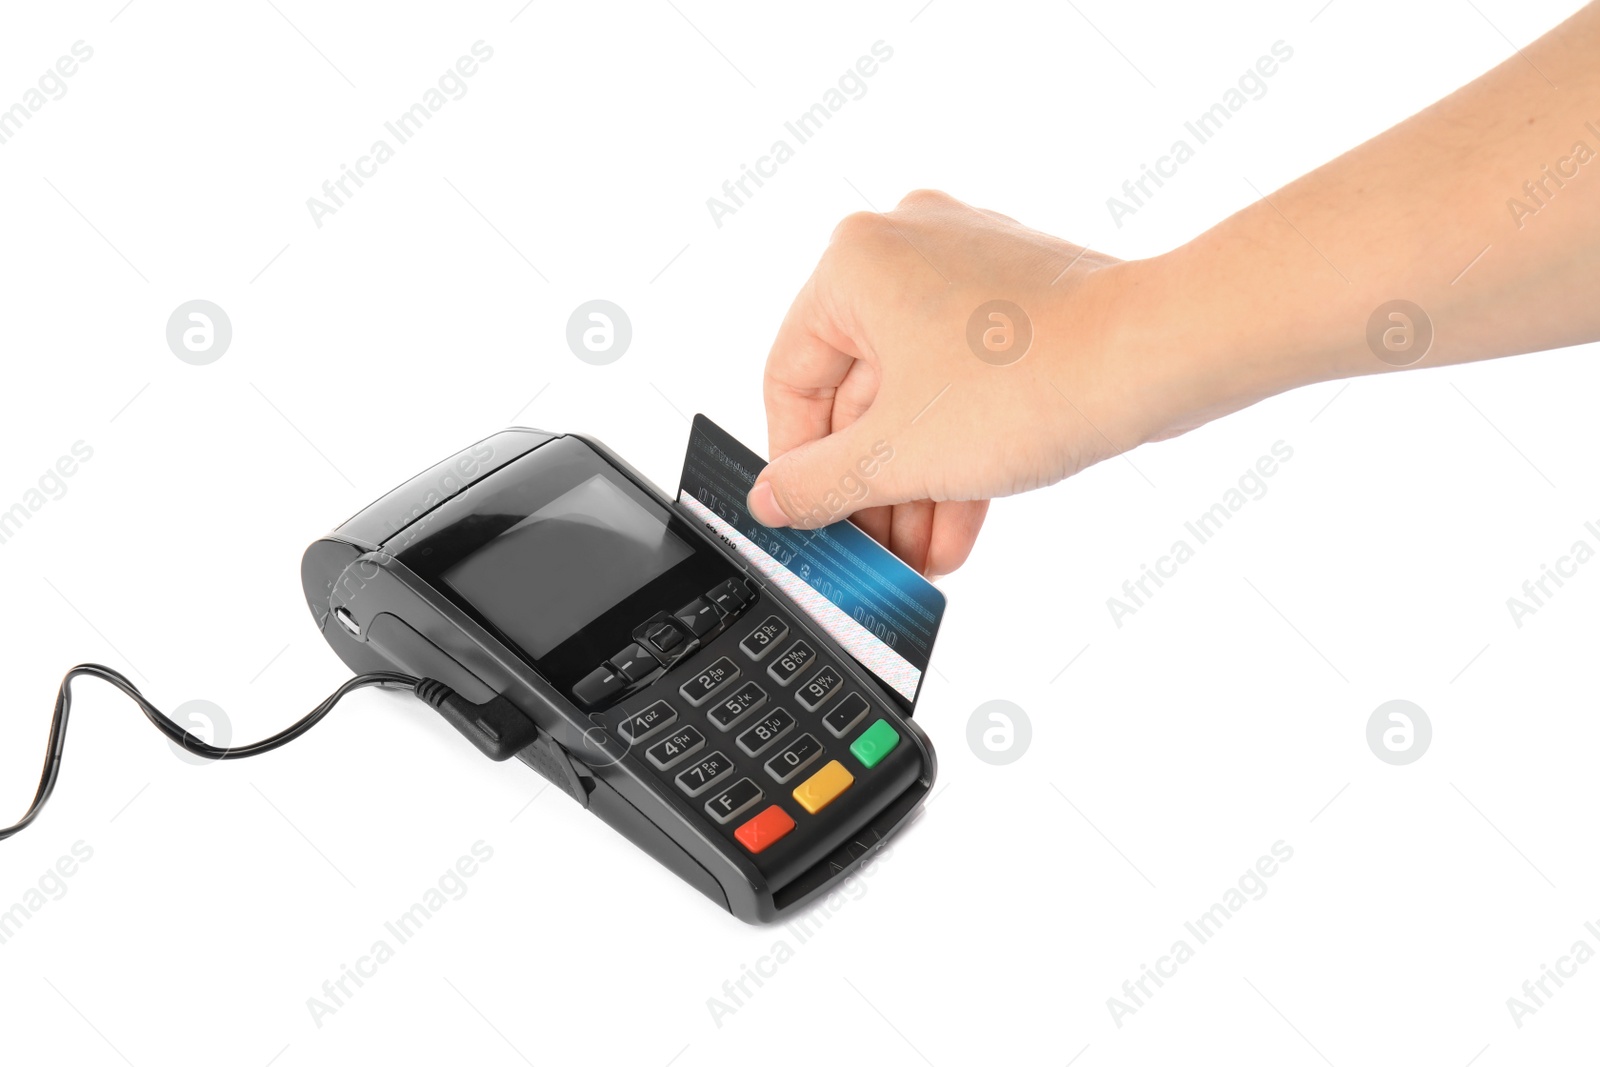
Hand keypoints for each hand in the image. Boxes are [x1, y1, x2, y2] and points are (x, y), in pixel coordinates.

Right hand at [750, 189, 1155, 576]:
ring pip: (917, 395)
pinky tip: (955, 529)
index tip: (806, 515)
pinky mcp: (1018, 302)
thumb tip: (772, 500)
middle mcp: (906, 249)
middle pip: (859, 393)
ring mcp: (968, 270)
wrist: (1158, 357)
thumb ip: (818, 484)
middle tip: (869, 555)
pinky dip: (957, 451)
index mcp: (855, 262)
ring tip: (919, 559)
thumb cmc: (1031, 380)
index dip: (795, 463)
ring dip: (915, 486)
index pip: (791, 377)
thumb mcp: (897, 455)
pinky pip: (965, 384)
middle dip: (872, 488)